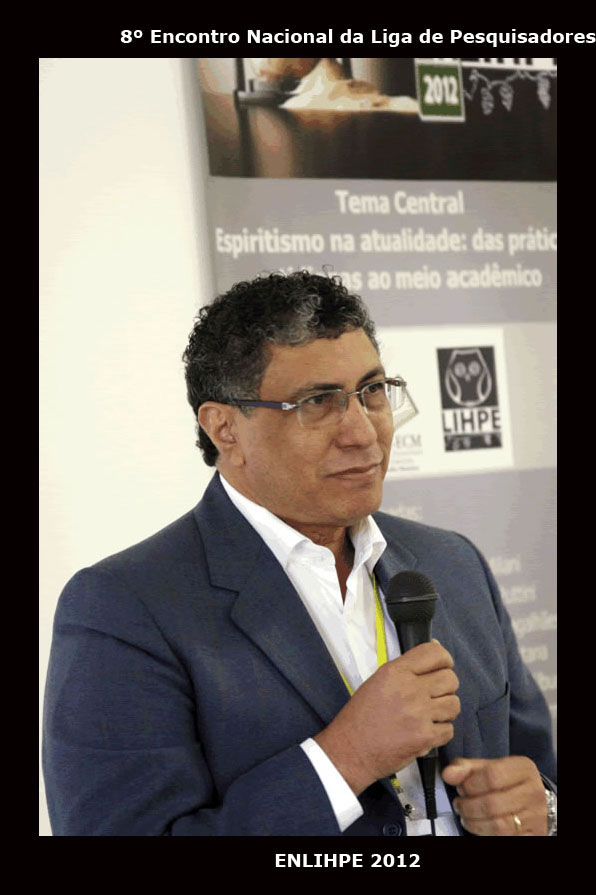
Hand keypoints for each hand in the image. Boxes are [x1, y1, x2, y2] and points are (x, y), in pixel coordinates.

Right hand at [315, 641, 459, 795]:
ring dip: (445, 711)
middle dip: (447, 688)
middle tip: (434, 697)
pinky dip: (440, 732)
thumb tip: (435, 649)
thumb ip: (406, 668)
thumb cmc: (362, 716)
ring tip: (429, 716)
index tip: (443, 667)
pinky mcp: (424, 737)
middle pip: (450, 679)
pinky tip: (425, 732)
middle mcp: (409, 689)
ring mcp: (418, 714)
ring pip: (454, 704)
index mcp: (395, 672)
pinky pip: (449, 729)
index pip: (435, 653)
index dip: (445, 660)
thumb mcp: (378, 681)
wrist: (350, 750)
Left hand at [442, 756, 547, 835]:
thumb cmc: (507, 781)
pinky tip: (478, 825)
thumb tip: (448, 774)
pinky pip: (504, 838)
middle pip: (493, 803)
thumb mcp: (488, 767)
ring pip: (498, 825)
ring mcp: (535, 815)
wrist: (531, 798)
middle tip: (459, 804)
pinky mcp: (533, 834)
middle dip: (468, 806)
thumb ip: (466, 768)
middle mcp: (533, 792)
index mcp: (523, 768)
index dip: (470, 784)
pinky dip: (485, 833)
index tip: (461, 788)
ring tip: (465, 815)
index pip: (492, 776)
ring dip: (474, 822)